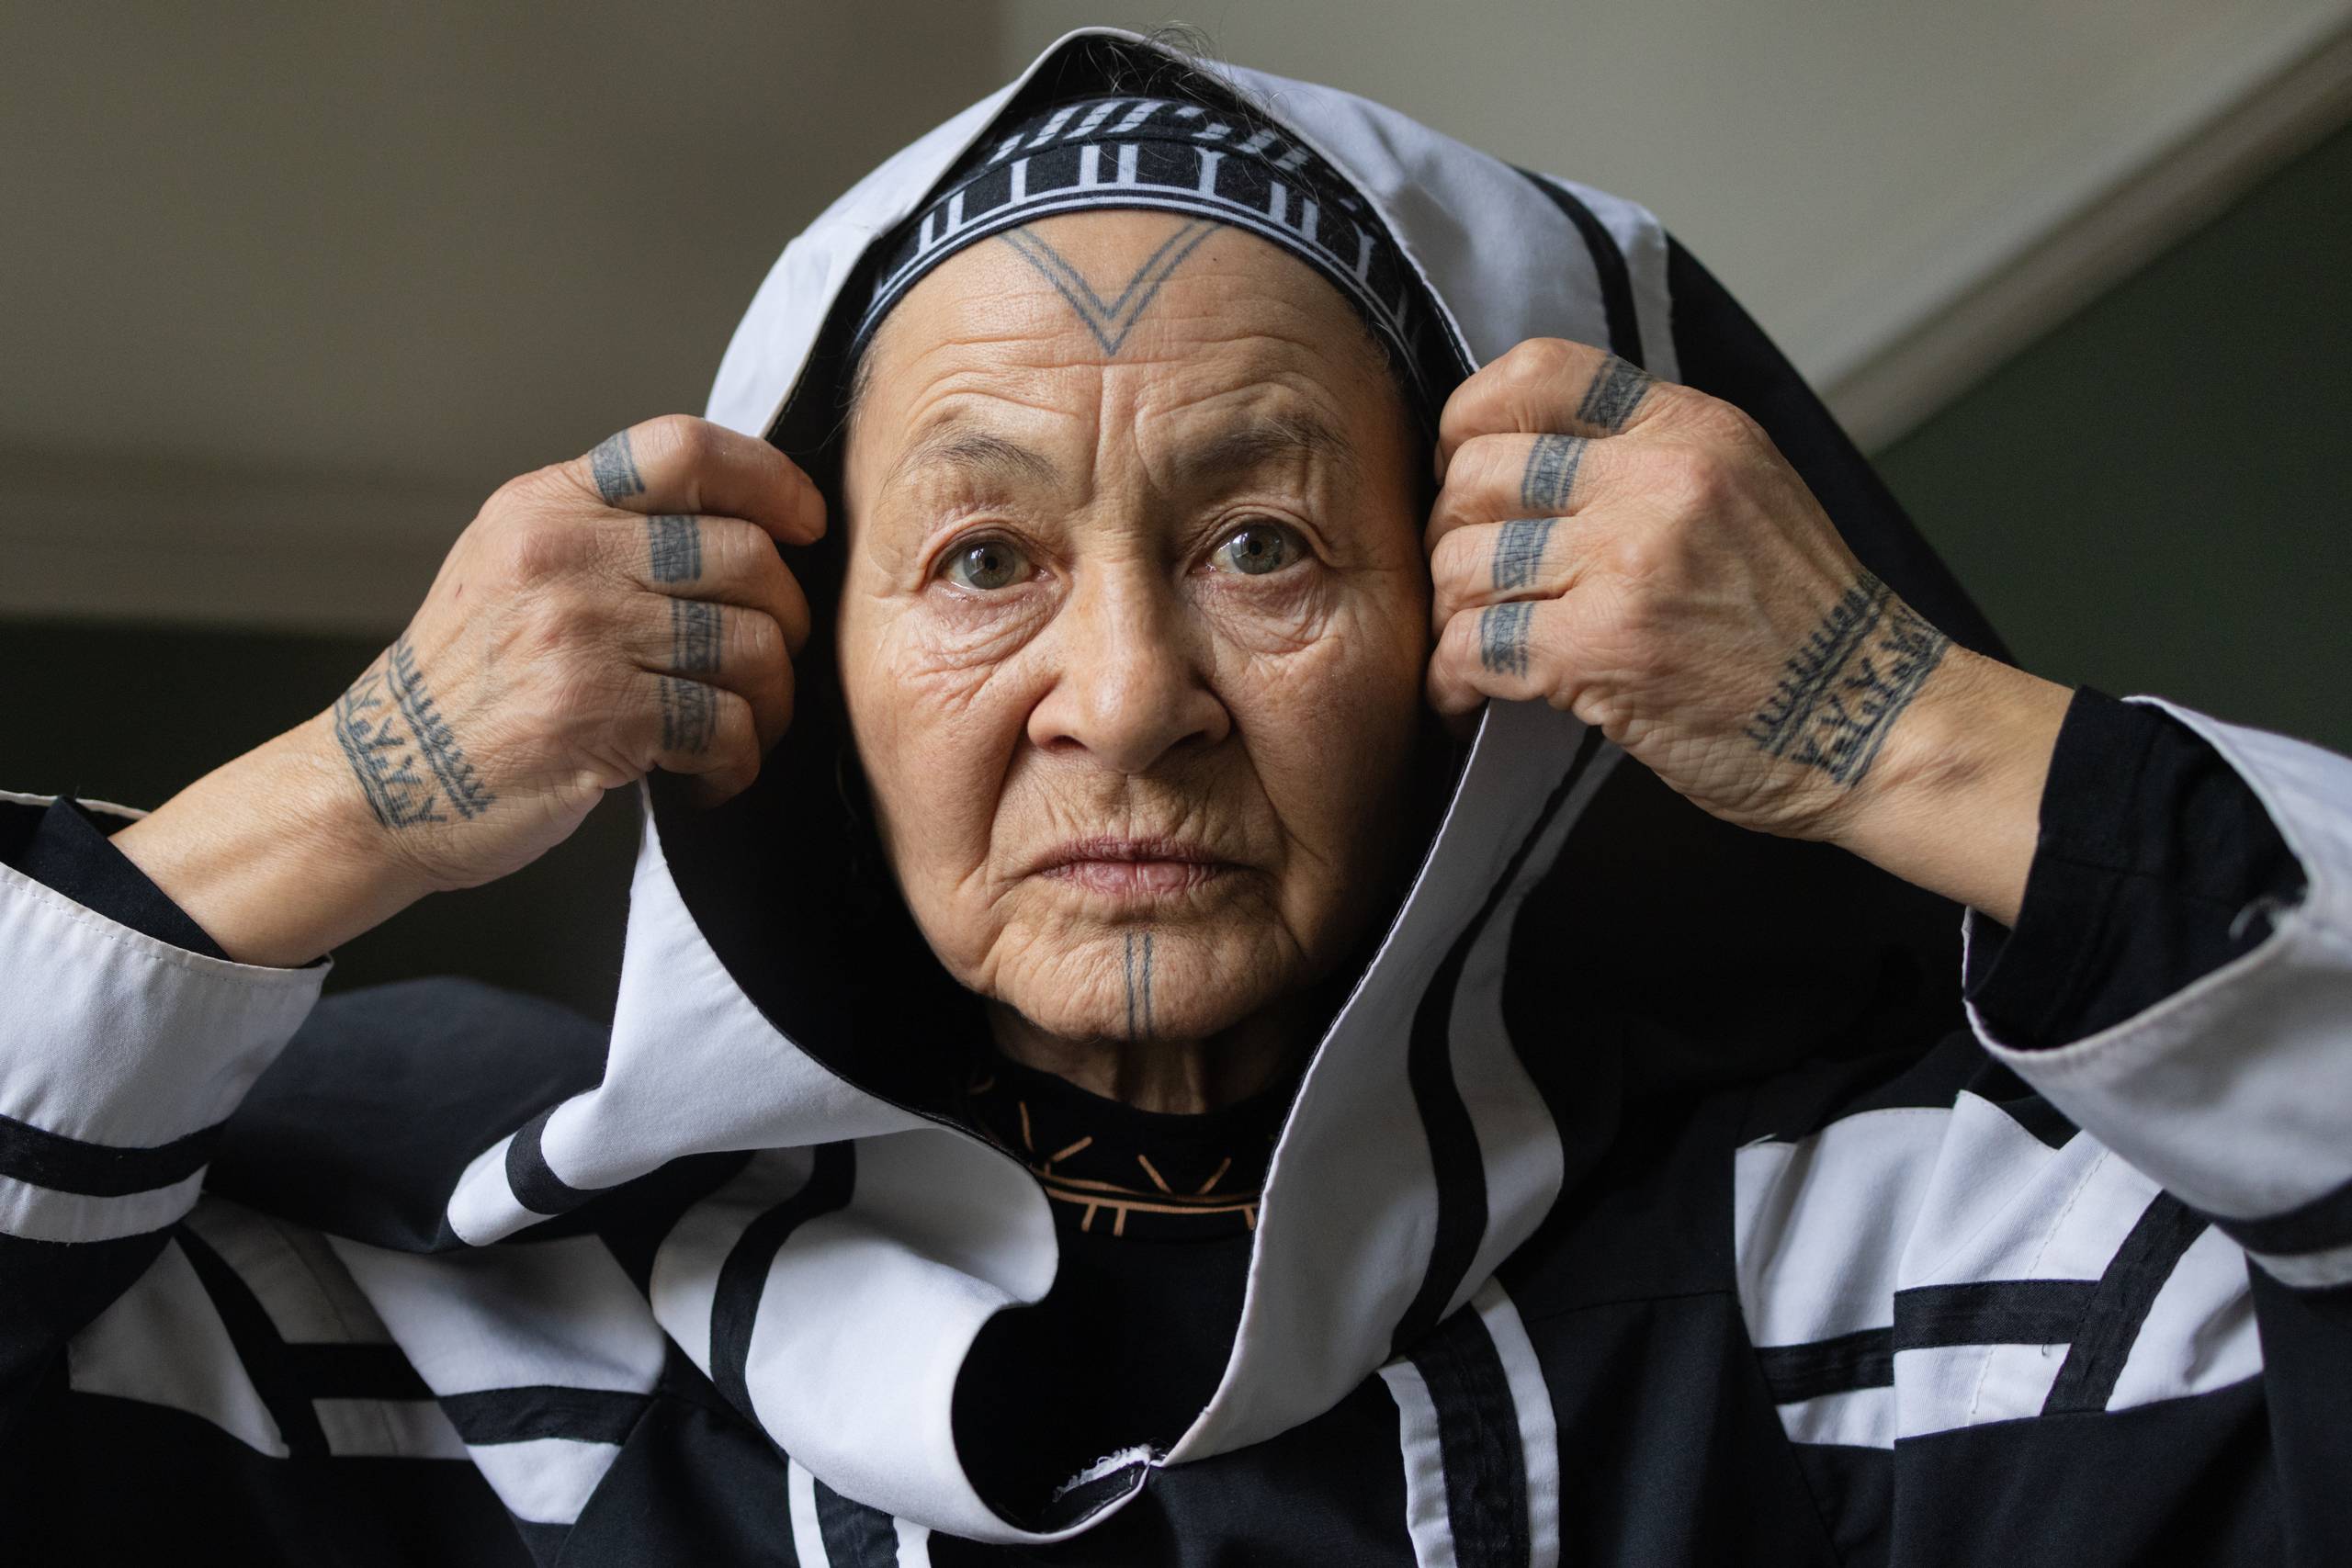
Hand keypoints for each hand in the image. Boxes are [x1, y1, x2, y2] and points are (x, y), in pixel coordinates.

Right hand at [113, 416, 822, 962]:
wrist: (384, 784)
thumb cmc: (471, 684)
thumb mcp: (512, 567)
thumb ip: (608, 532)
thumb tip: (751, 528)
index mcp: (547, 507)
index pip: (683, 449)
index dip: (769, 479)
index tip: (806, 524)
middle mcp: (561, 558)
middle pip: (746, 556)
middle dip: (787, 620)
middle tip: (769, 667)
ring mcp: (578, 637)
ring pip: (750, 647)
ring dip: (769, 704)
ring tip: (742, 731)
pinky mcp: (596, 719)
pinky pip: (724, 726)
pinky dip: (736, 761)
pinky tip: (708, 774)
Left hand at [1423, 337, 2068, 920]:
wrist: (1878, 723)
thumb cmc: (1803, 628)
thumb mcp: (1745, 491)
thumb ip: (1647, 461)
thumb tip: (1520, 459)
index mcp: (1690, 427)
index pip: (1536, 372)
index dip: (1470, 420)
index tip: (1461, 472)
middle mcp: (1659, 477)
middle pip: (1476, 474)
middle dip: (1449, 537)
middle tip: (1468, 586)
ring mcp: (1630, 559)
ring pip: (1462, 565)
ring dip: (1451, 618)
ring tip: (1473, 650)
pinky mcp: (1605, 644)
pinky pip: (1472, 648)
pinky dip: (1451, 685)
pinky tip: (1464, 702)